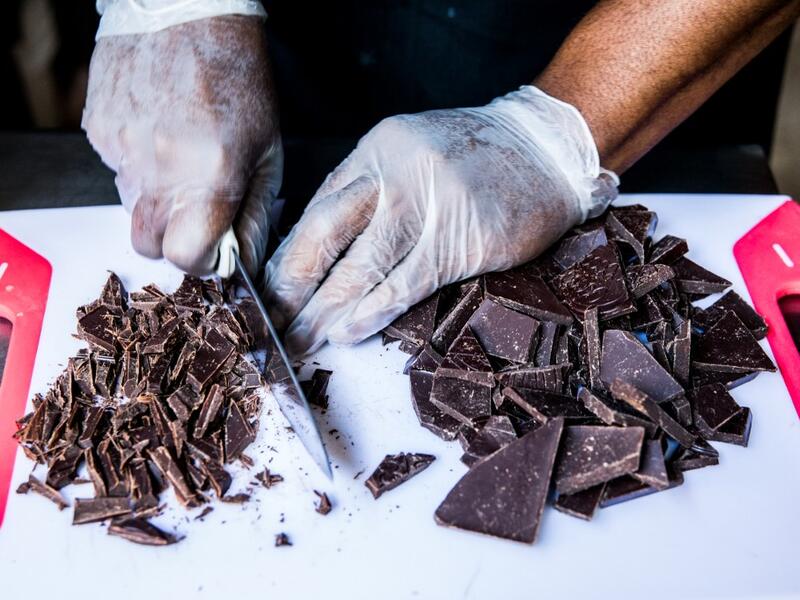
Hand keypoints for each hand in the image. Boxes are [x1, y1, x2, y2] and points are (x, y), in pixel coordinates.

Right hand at [82, 15, 281, 275]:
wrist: (186, 16)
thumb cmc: (238, 80)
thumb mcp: (268, 153)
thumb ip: (255, 214)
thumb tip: (242, 262)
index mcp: (210, 178)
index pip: (186, 257)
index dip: (201, 260)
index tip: (212, 247)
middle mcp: (159, 171)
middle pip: (149, 245)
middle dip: (174, 239)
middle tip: (196, 210)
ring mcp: (122, 151)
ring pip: (131, 210)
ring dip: (157, 201)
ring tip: (180, 160)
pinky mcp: (99, 132)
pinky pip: (116, 173)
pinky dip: (138, 166)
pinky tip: (159, 135)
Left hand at [264, 86, 617, 355]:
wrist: (547, 147)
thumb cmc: (477, 159)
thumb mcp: (411, 156)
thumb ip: (370, 194)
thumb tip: (325, 252)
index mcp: (376, 151)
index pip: (316, 209)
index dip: (287, 256)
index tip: (267, 292)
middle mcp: (395, 172)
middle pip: (325, 233)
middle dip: (291, 285)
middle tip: (268, 324)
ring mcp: (429, 204)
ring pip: (361, 264)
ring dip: (324, 310)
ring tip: (299, 340)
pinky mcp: (462, 238)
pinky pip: (406, 280)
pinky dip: (373, 310)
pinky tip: (347, 332)